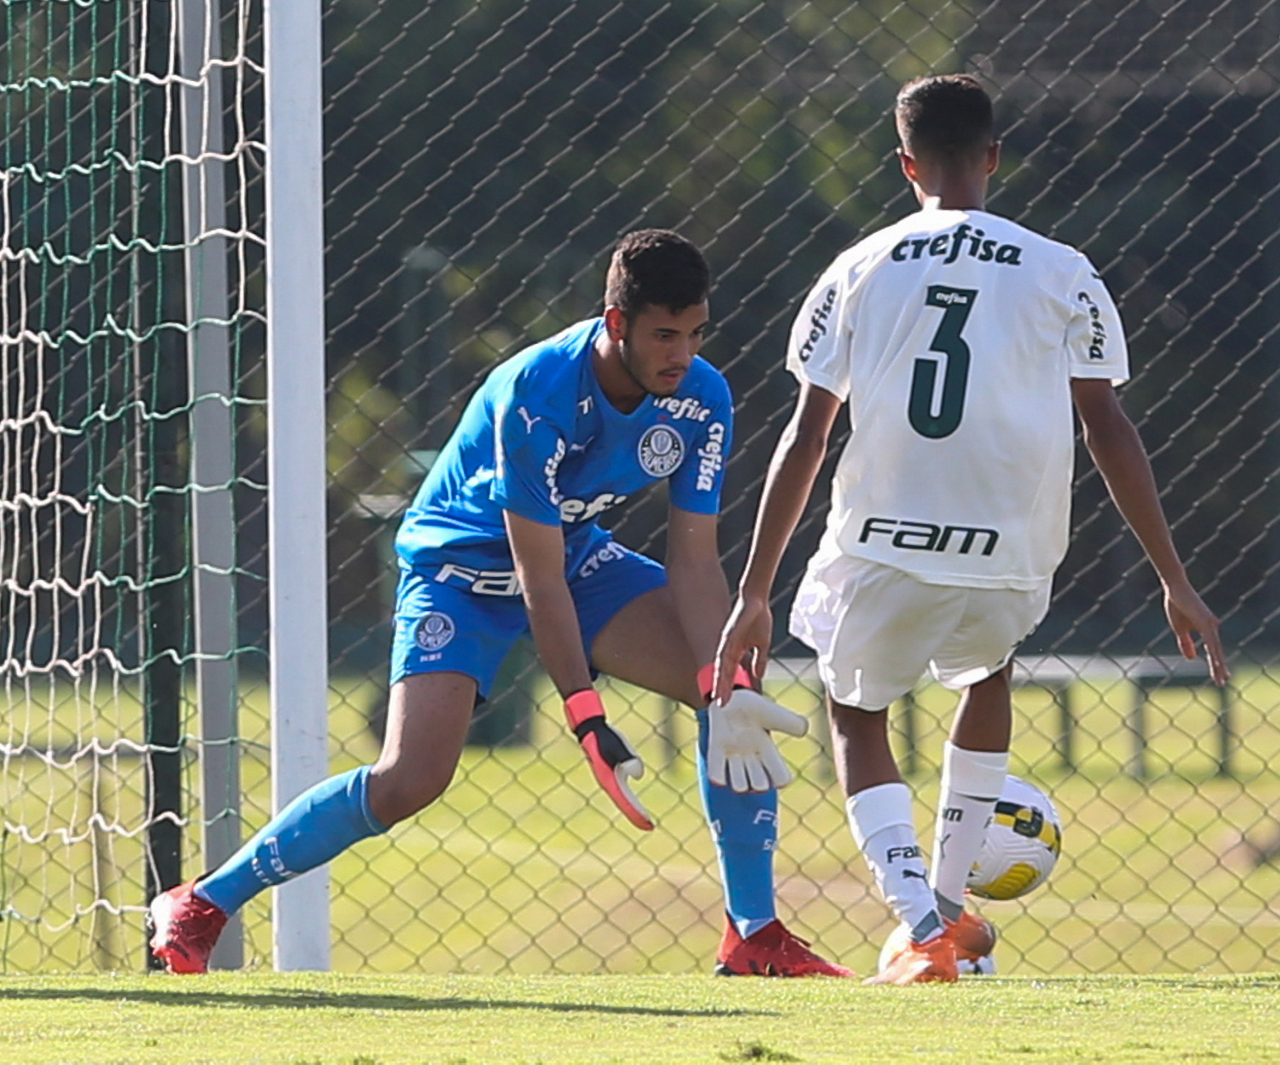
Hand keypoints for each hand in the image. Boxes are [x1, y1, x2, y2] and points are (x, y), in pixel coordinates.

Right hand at [564, 690, 653, 830]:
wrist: (591, 729)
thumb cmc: (603, 736)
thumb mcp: (616, 744)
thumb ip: (626, 757)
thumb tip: (639, 774)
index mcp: (610, 779)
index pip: (626, 801)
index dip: (638, 814)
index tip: (649, 825)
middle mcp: (609, 782)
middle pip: (625, 804)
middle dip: (637, 815)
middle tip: (650, 827)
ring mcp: (609, 779)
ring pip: (623, 799)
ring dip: (634, 809)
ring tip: (645, 820)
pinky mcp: (611, 774)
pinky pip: (622, 792)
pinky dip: (630, 800)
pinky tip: (634, 803)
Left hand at [703, 678, 808, 792]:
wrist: (729, 697)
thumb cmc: (755, 708)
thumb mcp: (776, 713)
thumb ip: (792, 722)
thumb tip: (804, 731)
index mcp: (768, 752)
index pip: (780, 778)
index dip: (782, 780)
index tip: (779, 774)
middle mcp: (752, 759)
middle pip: (759, 787)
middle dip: (759, 783)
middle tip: (755, 762)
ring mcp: (733, 757)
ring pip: (738, 786)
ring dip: (739, 782)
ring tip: (739, 760)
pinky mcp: (715, 751)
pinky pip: (716, 774)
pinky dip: (719, 777)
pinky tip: (722, 767)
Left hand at [711, 595, 773, 704]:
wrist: (756, 600)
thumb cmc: (758, 619)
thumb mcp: (762, 644)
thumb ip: (759, 660)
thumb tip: (758, 676)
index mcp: (736, 652)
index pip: (731, 673)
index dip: (729, 687)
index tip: (728, 702)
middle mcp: (728, 649)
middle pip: (723, 673)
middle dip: (722, 689)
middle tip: (721, 706)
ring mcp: (727, 643)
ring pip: (721, 667)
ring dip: (719, 683)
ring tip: (718, 698)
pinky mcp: (728, 636)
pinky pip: (724, 654)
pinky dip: (722, 666)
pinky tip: (721, 676)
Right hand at [1164, 580, 1228, 686]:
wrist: (1175, 588)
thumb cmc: (1177, 605)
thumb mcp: (1180, 628)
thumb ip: (1186, 643)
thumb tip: (1191, 658)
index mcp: (1207, 629)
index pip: (1213, 650)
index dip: (1215, 664)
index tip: (1219, 678)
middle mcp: (1212, 627)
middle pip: (1217, 652)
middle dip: (1220, 668)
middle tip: (1223, 682)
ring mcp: (1210, 624)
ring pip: (1216, 649)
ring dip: (1218, 664)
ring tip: (1221, 677)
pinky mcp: (1204, 622)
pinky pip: (1210, 641)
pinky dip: (1214, 653)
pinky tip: (1216, 662)